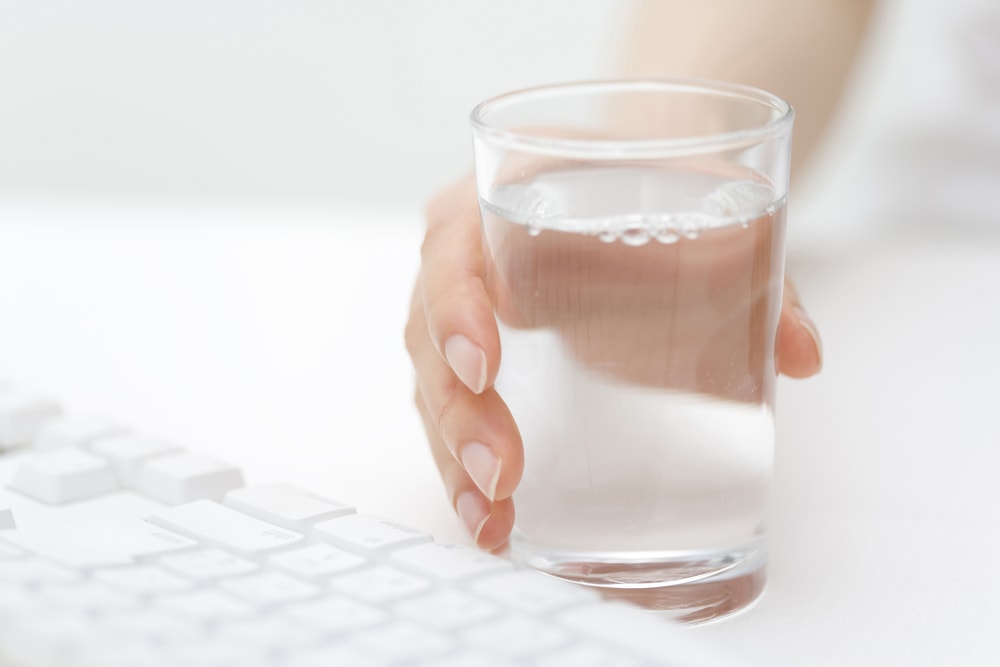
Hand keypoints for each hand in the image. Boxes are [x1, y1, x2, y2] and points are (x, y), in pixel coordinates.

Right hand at [405, 175, 822, 550]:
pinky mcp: (479, 360)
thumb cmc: (654, 183)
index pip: (452, 248)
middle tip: (502, 472)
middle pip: (428, 335)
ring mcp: (463, 313)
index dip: (457, 308)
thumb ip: (762, 274)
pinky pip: (452, 411)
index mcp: (495, 198)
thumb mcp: (710, 206)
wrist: (637, 174)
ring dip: (455, 458)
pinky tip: (492, 518)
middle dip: (458, 412)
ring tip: (491, 519)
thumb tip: (803, 354)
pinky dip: (464, 468)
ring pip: (432, 386)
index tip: (485, 364)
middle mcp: (464, 258)